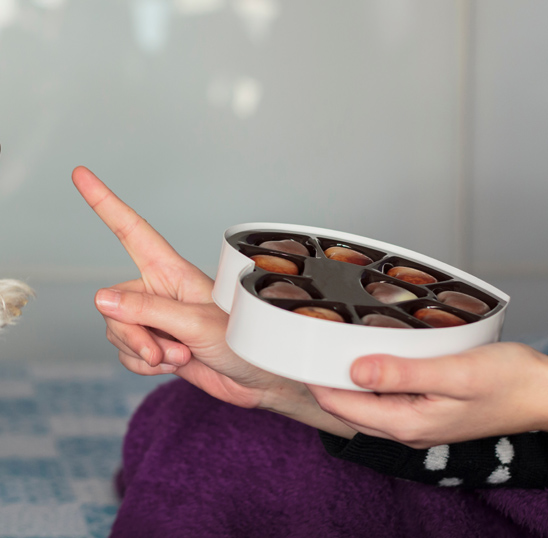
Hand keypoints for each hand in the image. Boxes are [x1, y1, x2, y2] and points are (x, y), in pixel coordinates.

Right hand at [72, 166, 354, 435]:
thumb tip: (101, 299)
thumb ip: (146, 311)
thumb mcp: (195, 324)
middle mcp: (157, 291)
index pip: (130, 230)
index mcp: (170, 271)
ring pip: (116, 331)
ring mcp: (154, 319)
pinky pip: (126, 354)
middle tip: (161, 351)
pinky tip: (172, 366)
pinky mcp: (154, 345)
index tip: (80, 174)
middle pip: (113, 304)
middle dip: (132, 334)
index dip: (104, 202)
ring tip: (178, 357)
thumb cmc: (243, 341)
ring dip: (142, 353)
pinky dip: (144, 366)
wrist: (258, 381)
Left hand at [308, 342, 547, 447]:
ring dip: (344, 380)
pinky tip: (367, 359)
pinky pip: (383, 399)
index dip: (315, 379)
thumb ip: (403, 374)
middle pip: (346, 407)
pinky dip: (368, 380)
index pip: (341, 405)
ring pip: (363, 404)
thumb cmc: (510, 382)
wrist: (545, 393)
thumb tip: (355, 371)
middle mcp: (406, 429)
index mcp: (408, 423)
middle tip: (307, 345)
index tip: (298, 352)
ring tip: (328, 348)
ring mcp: (415, 423)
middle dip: (323, 380)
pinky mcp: (424, 412)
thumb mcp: (455, 373)